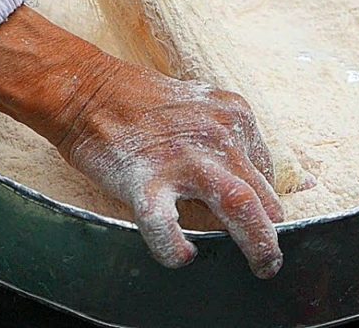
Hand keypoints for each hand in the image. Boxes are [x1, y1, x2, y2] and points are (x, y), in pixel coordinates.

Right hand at [0, 6, 284, 277]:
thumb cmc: (142, 104)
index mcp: (234, 116)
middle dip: (273, 230)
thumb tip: (255, 186)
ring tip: (262, 268)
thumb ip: (227, 141)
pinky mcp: (146, 180)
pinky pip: (167, 225)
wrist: (85, 89)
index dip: (263, 199)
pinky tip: (183, 256)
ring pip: (239, 205)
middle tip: (269, 258)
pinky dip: (177, 248)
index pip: (265, 170)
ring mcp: (183, 158)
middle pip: (263, 192)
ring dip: (258, 244)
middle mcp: (217, 134)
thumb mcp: (201, 110)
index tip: (257, 218)